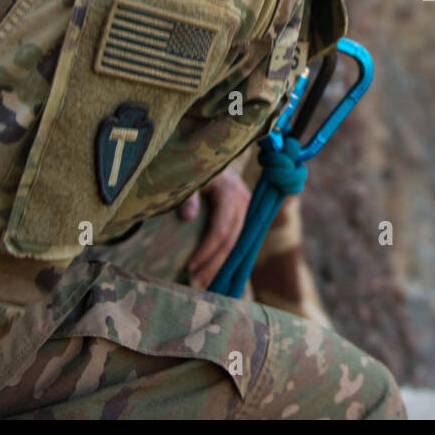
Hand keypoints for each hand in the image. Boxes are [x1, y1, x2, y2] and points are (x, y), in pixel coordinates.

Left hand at [179, 165, 249, 288]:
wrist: (210, 153)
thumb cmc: (194, 166)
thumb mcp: (188, 177)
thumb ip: (188, 195)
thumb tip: (188, 217)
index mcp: (229, 191)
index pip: (221, 229)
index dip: (207, 250)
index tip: (190, 266)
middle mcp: (243, 200)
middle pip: (231, 240)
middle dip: (214, 264)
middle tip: (195, 282)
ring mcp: (246, 207)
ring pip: (237, 242)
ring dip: (221, 264)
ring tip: (204, 282)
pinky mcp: (243, 213)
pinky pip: (238, 239)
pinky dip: (227, 256)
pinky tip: (216, 271)